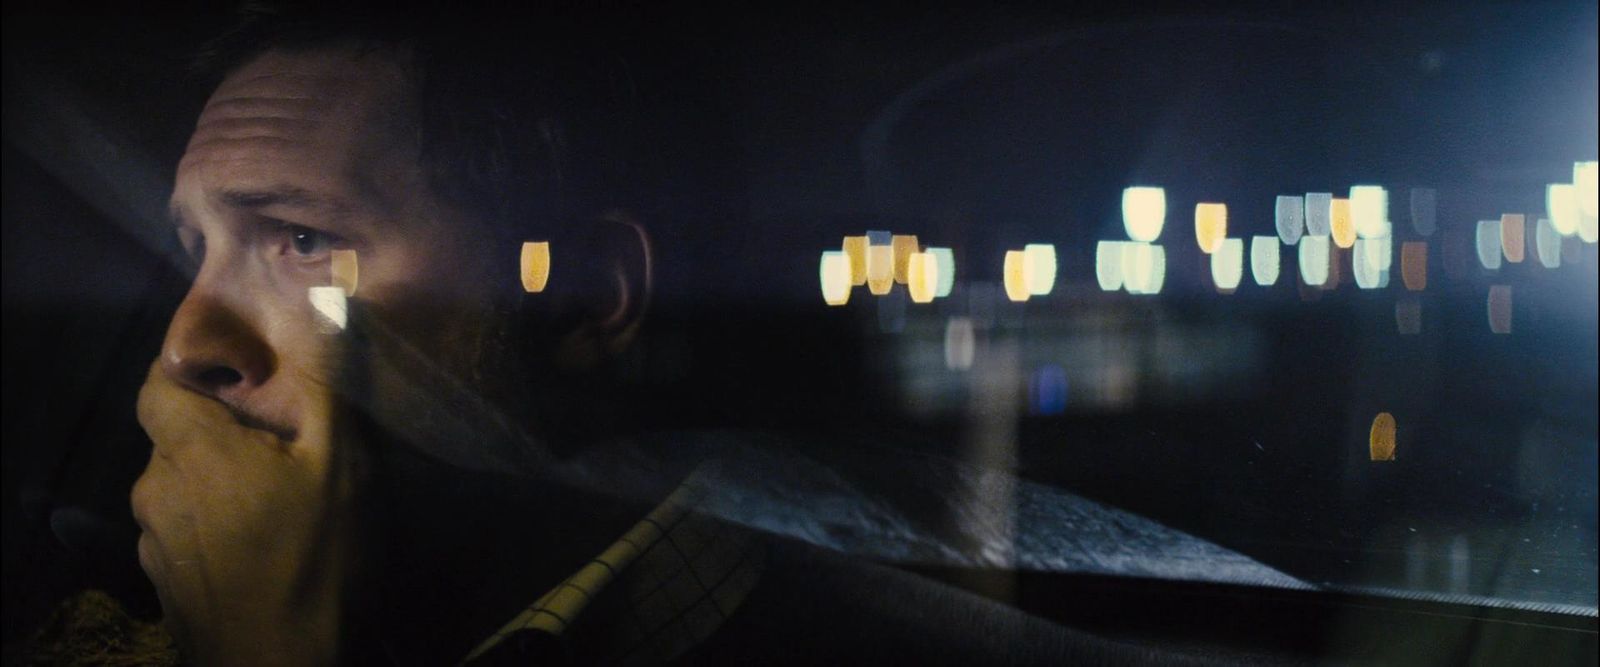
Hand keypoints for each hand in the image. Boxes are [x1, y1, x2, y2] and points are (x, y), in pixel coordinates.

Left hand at [132, 316, 362, 664]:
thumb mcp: (339, 466)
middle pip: (175, 436)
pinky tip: (261, 543)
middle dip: (220, 429)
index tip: (238, 370)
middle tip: (280, 439)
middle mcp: (155, 488)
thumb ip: (327, 385)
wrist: (277, 665)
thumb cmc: (311, 559)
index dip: (189, 367)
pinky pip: (184, 531)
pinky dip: (214, 524)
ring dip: (218, 481)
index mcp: (190, 448)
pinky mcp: (164, 582)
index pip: (157, 382)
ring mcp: (154, 541)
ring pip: (180, 486)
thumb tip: (329, 305)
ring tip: (277, 496)